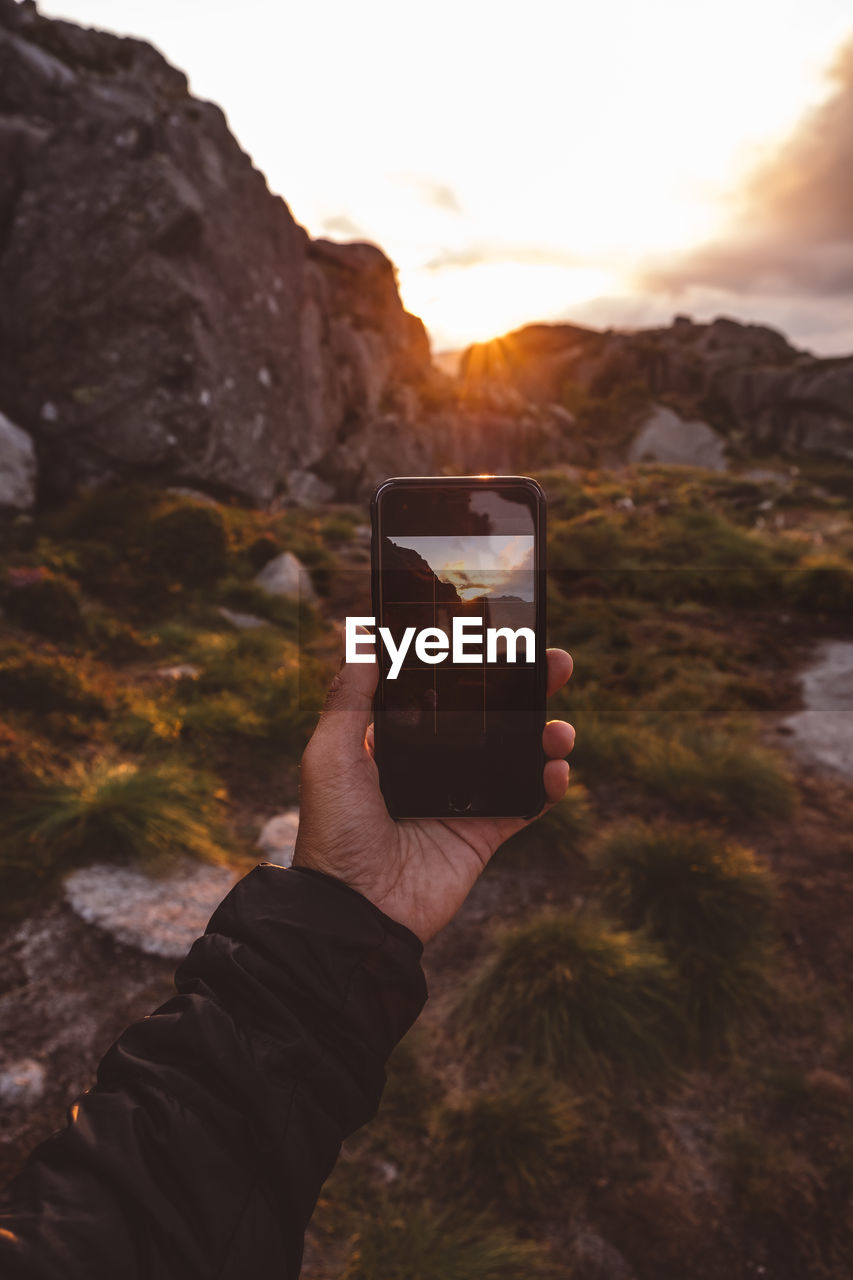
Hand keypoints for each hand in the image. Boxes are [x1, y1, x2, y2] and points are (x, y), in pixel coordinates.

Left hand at [293, 643, 573, 942]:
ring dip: (546, 734)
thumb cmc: (334, 830)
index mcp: (396, 742)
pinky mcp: (483, 834)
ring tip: (559, 728)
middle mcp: (433, 766)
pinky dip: (549, 785)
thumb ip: (348, 699)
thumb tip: (362, 641)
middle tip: (556, 663)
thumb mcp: (330, 754)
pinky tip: (558, 769)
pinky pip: (527, 803)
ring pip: (517, 754)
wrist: (354, 909)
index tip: (503, 636)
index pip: (443, 692)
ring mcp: (462, 799)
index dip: (474, 665)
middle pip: (490, 717)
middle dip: (527, 688)